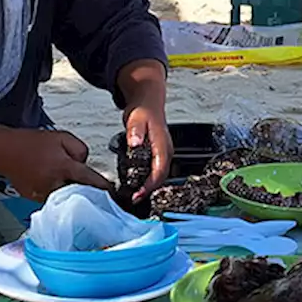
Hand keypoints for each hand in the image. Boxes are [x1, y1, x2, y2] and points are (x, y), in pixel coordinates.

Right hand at [0, 129, 111, 202]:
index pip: (90, 180)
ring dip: (71, 193)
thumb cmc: (32, 143)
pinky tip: (50, 183)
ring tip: (63, 181)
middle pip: (80, 193)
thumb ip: (80, 149)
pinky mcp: (35, 199)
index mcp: (63, 167)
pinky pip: (53, 200)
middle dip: (86, 190)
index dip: (104, 187)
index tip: (113, 193)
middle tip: (89, 186)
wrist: (5, 151)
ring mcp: (44, 194)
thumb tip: (85, 164)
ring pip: (66, 198)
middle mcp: (54, 183)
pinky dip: (56, 194)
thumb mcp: (62, 137)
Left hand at [116, 59, 171, 201]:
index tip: (139, 193)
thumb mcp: (136, 117)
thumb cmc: (143, 110)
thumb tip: (135, 142)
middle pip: (161, 177)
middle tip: (134, 200)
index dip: (150, 184)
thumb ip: (135, 130)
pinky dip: (147, 180)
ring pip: (159, 175)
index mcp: (163, 145)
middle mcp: (166, 151)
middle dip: (149, 190)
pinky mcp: (158, 155)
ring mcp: (163, 153)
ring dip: (149, 187)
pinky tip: (137, 185)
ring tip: (135, 196)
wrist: (148, 102)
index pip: (160, 170)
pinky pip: (155, 171)